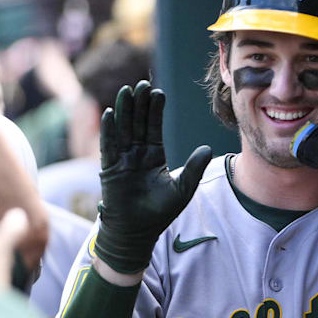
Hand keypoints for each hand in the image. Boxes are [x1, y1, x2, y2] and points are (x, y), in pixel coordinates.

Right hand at [95, 81, 211, 273]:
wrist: (137, 233)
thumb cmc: (159, 213)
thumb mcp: (182, 189)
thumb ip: (193, 169)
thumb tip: (208, 149)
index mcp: (153, 155)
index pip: (153, 127)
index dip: (155, 110)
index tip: (158, 93)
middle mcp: (136, 154)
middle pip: (137, 123)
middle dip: (139, 104)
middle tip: (142, 84)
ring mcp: (122, 160)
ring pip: (122, 129)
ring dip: (124, 111)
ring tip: (126, 91)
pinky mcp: (109, 169)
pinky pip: (108, 146)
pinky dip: (109, 130)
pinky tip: (110, 113)